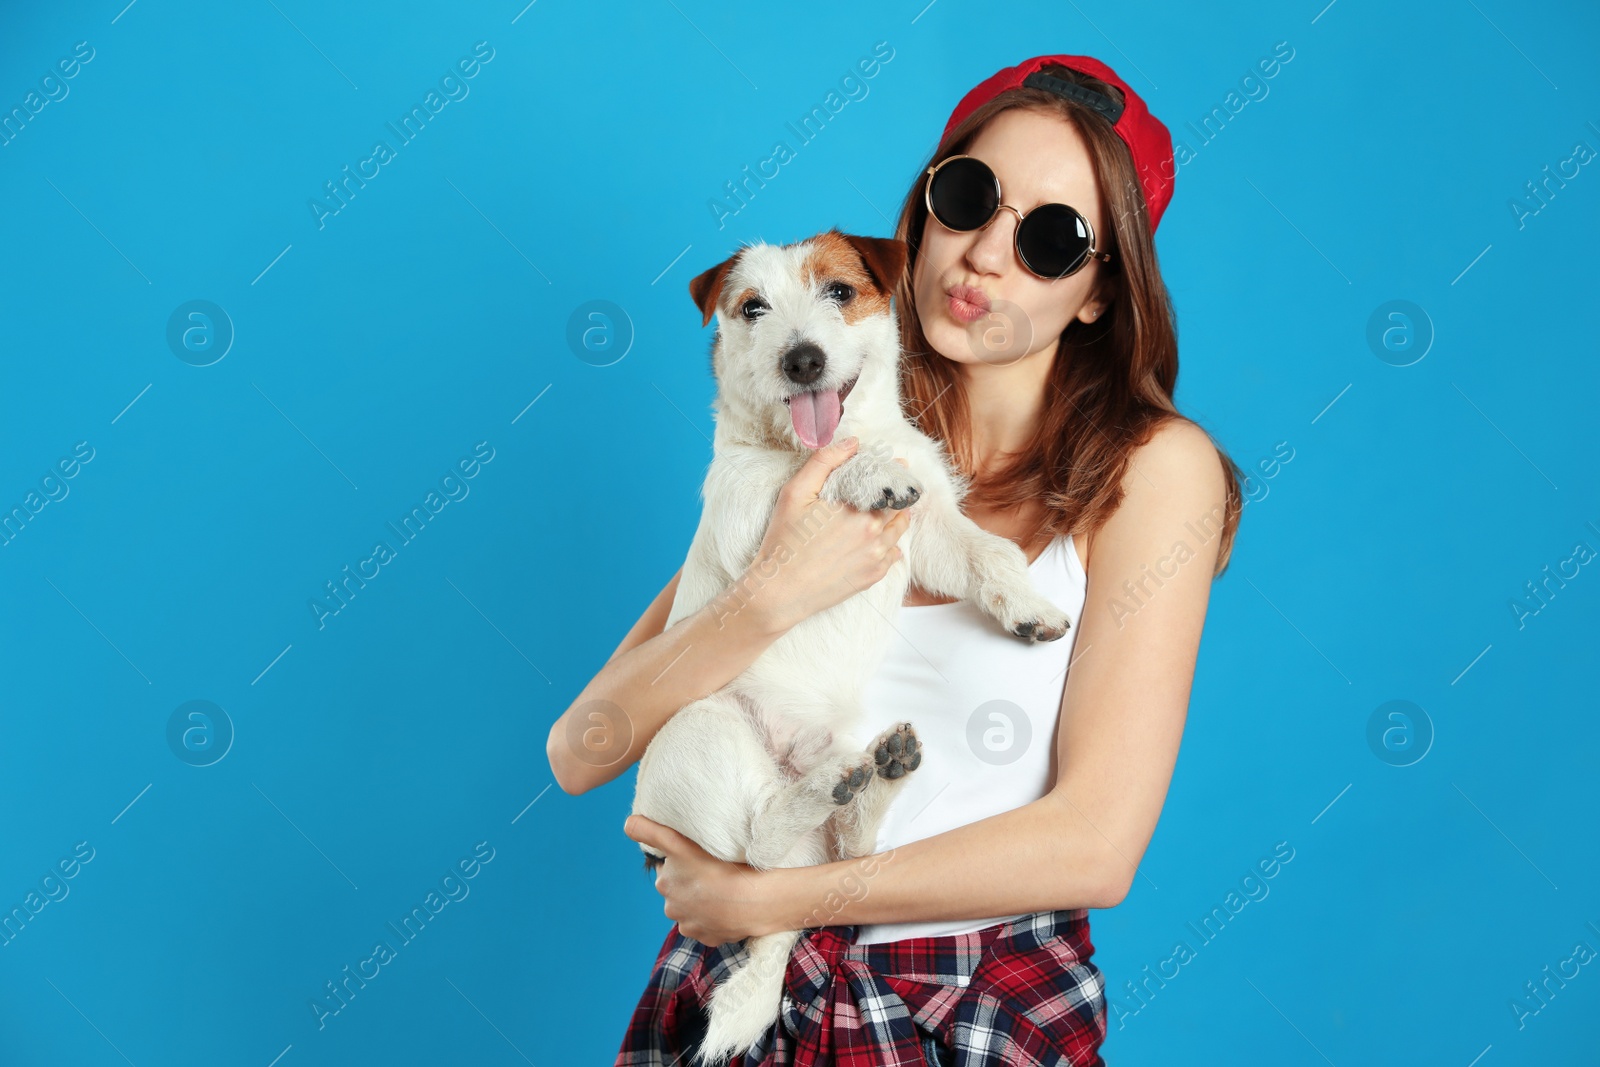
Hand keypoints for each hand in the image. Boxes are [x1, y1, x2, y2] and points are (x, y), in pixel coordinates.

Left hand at [623, 814, 770, 945]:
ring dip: (705, 902)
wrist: (751, 900)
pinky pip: (711, 926)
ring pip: (696, 911)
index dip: (684, 863)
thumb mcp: (678, 843)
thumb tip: (628, 824)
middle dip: (693, 884)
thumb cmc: (715, 868)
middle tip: (714, 871)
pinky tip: (729, 907)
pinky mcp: (711, 939)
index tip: (699, 858)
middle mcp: (673, 910)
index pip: (670, 871)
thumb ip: (650, 832)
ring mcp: (692, 927)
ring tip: (724, 889)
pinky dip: (717, 918)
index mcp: (665, 886)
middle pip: (682, 892)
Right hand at [743, 437, 913, 633]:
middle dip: (897, 492)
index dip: (893, 471)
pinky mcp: (874, 575)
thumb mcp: (795, 493)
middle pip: (899, 503)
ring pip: (899, 528)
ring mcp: (877, 556)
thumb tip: (854, 443)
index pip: (889, 481)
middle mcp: (874, 531)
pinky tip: (878, 538)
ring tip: (888, 508)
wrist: (779, 591)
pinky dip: (890, 543)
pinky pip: (894, 553)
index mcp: (858, 508)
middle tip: (892, 485)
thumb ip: (824, 462)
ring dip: (897, 515)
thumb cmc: (784, 540)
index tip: (895, 465)